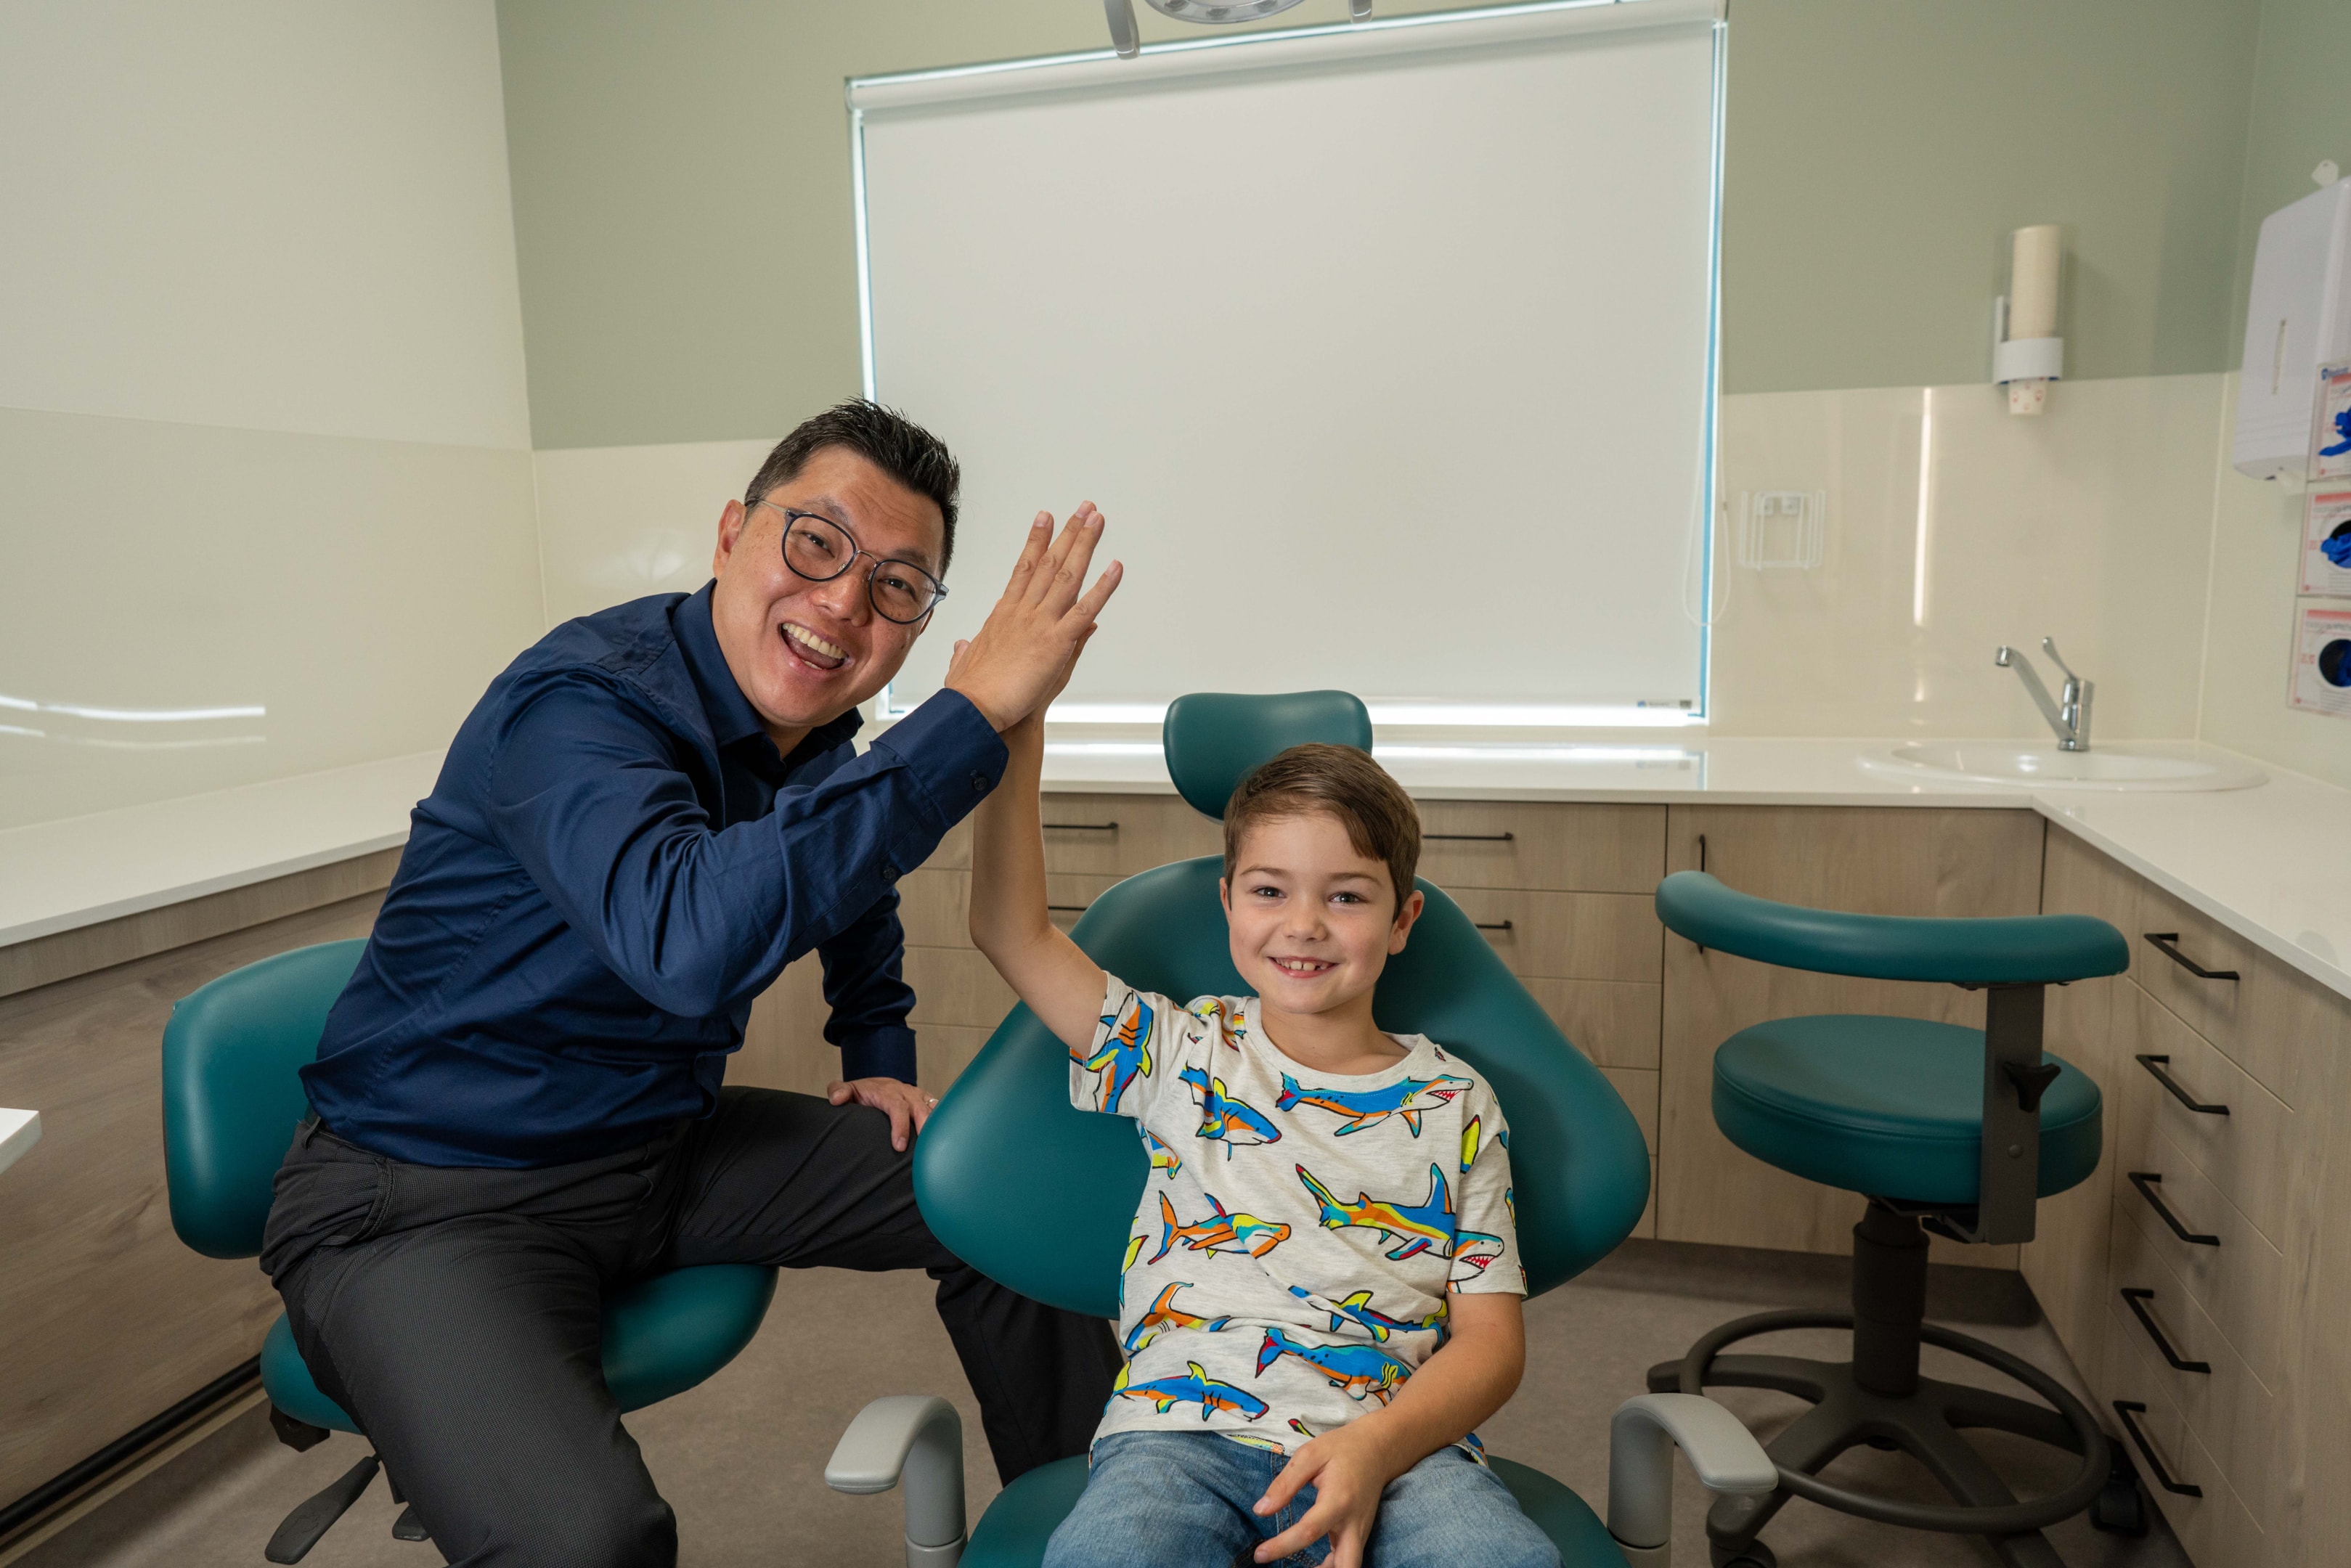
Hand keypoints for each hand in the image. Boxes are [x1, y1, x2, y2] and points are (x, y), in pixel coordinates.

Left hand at [826, 1077, 939, 1151]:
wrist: (877, 1084)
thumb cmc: (863, 1093)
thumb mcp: (848, 1090)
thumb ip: (839, 1091)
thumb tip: (837, 1099)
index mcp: (888, 1092)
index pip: (897, 1107)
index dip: (900, 1126)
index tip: (899, 1146)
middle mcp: (907, 1092)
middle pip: (920, 1109)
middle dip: (925, 1129)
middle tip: (925, 1152)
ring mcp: (919, 1097)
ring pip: (933, 1109)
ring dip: (937, 1127)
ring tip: (940, 1149)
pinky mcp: (927, 1102)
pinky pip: (939, 1111)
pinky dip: (943, 1124)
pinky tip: (944, 1142)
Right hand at [943, 506, 1121, 730]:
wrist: (973, 710)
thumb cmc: (969, 693)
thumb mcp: (965, 665)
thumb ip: (968, 650)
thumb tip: (965, 643)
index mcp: (1003, 615)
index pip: (1023, 568)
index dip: (1036, 541)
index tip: (1045, 519)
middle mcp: (1022, 611)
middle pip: (1050, 563)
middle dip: (1069, 533)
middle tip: (1084, 509)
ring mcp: (1040, 623)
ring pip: (1068, 576)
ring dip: (1086, 545)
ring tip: (1098, 520)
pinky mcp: (1057, 642)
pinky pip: (1085, 608)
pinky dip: (1103, 587)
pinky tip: (1116, 568)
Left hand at [1251, 1420, 1405, 1566]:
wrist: (1377, 1449)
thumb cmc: (1341, 1449)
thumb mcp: (1310, 1455)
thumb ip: (1285, 1483)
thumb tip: (1261, 1510)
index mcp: (1338, 1500)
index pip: (1308, 1532)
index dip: (1282, 1546)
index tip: (1260, 1555)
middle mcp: (1353, 1523)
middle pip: (1345, 1565)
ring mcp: (1360, 1531)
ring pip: (1351, 1567)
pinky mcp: (1361, 1534)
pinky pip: (1350, 1559)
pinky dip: (1334, 1567)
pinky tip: (1315, 1566)